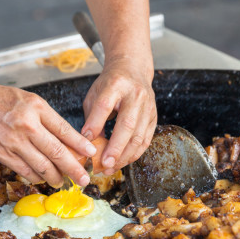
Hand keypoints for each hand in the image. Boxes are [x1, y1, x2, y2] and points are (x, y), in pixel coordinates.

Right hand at [0, 77, 96, 186]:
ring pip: (42, 165)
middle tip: (84, 180)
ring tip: (62, 182)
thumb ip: (44, 118)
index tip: (90, 153)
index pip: (64, 130)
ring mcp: (13, 141)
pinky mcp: (1, 153)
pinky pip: (24, 170)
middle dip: (74, 169)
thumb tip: (64, 140)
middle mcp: (27, 124)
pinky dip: (36, 177)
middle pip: (57, 152)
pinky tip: (42, 179)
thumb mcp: (25, 99)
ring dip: (55, 177)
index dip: (80, 145)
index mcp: (36, 107)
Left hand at [81, 58, 156, 174]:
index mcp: (116, 84)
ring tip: (110, 168)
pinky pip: (145, 141)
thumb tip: (87, 144)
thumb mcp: (95, 94)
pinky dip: (134, 155)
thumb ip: (91, 117)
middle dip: (115, 147)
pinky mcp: (153, 118)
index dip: (95, 124)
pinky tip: (122, 163)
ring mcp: (148, 107)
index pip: (104, 105)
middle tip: (104, 164)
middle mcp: (135, 95)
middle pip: (127, 124)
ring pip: (138, 136)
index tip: (85, 141)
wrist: (133, 70)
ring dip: (124, 156)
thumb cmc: (110, 85)